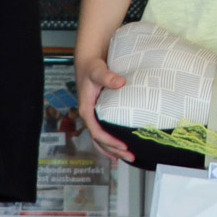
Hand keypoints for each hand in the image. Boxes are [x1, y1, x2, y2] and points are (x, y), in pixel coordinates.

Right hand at [73, 46, 133, 162]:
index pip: (97, 131)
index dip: (109, 141)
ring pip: (102, 139)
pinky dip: (112, 142)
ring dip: (113, 149)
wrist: (89, 60)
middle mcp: (90, 115)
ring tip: (128, 157)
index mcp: (87, 109)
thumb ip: (107, 76)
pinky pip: (105, 131)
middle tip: (130, 156)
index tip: (122, 146)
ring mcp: (95, 115)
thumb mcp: (97, 70)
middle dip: (114, 150)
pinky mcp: (101, 113)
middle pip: (99, 140)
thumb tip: (120, 82)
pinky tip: (122, 148)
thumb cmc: (91, 66)